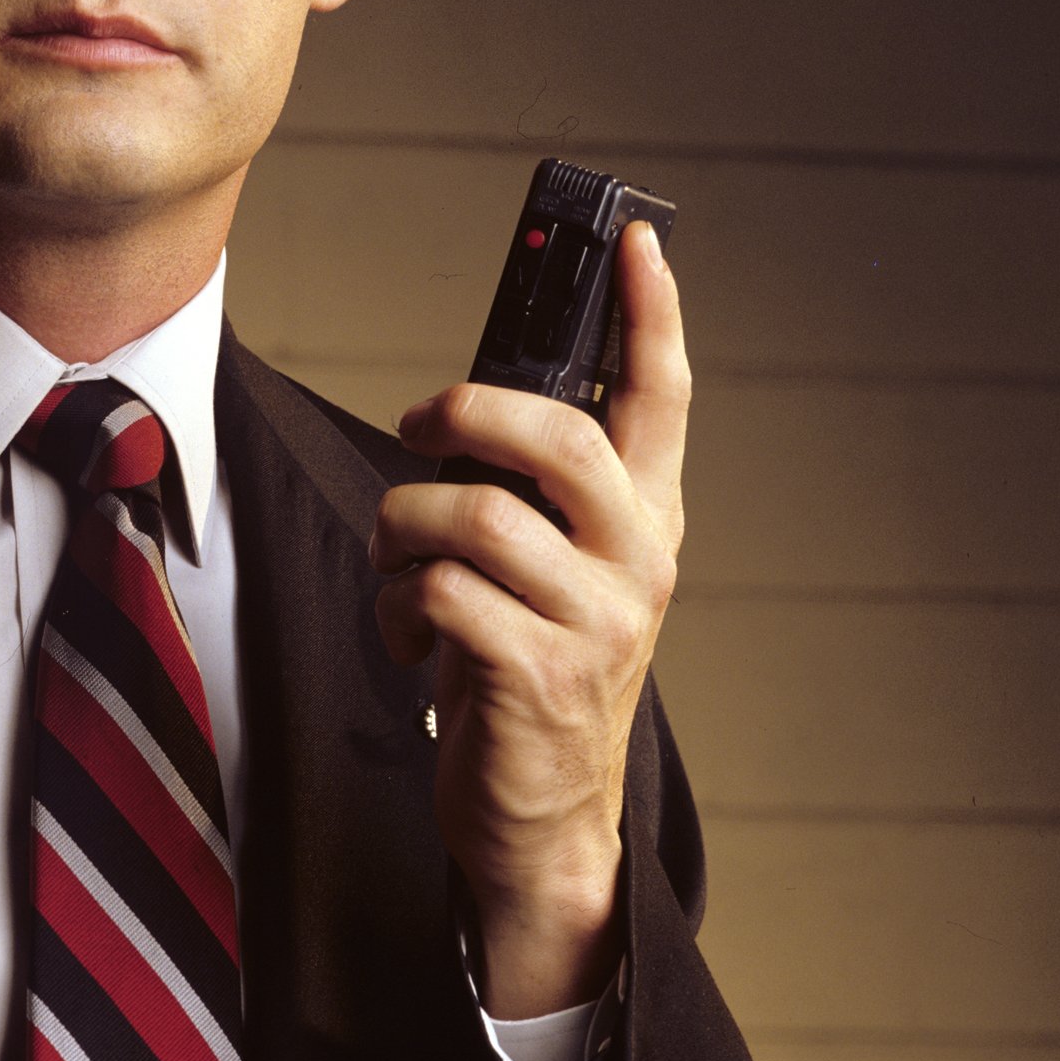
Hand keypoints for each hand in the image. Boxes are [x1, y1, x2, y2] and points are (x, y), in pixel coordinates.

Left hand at [370, 221, 689, 1018]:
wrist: (542, 819)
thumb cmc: (528, 673)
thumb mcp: (555, 573)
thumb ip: (538, 497)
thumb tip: (466, 410)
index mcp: (646, 521)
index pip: (664, 399)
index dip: (653, 314)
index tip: (640, 240)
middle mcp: (638, 560)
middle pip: (552, 434)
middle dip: (461, 412)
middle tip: (419, 426)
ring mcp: (596, 620)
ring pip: (472, 515)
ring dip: (404, 531)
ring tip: (399, 567)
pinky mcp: (536, 672)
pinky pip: (438, 591)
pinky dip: (395, 605)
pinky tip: (407, 636)